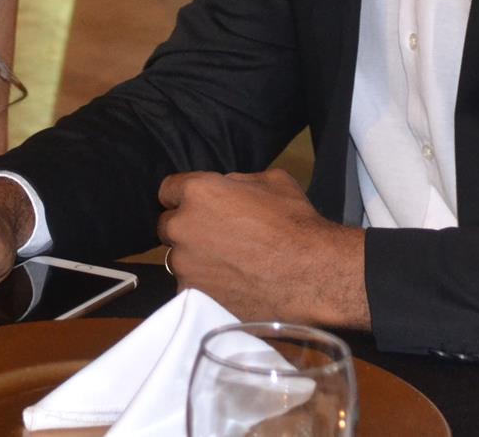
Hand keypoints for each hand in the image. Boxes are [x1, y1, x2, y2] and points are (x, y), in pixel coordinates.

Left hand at [156, 169, 368, 328]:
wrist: (311, 275)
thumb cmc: (294, 223)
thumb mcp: (271, 182)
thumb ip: (236, 182)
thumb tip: (226, 189)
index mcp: (197, 192)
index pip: (168, 190)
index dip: (183, 197)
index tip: (198, 206)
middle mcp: (182, 226)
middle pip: (168, 225)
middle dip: (187, 228)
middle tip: (216, 236)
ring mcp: (184, 265)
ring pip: (179, 258)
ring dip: (195, 259)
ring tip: (227, 265)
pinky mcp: (193, 295)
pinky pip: (190, 285)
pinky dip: (205, 285)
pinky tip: (229, 285)